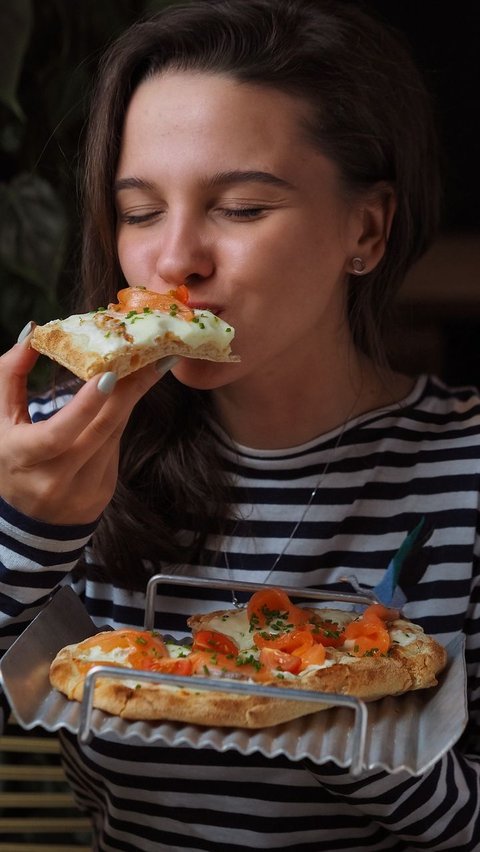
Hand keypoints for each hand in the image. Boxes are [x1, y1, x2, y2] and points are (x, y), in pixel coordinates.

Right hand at [0, 328, 176, 524]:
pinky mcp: (104, 492)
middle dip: (128, 390)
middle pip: (101, 430)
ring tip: (149, 367)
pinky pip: (115, 446)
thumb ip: (9, 375)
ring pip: (113, 434)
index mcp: (25, 459)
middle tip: (151, 358)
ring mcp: (84, 490)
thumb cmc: (10, 459)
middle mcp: (56, 479)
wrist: (27, 524)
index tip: (110, 374)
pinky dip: (119, 418)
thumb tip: (32, 331)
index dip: (85, 405)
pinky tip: (128, 396)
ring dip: (130, 398)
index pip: (59, 434)